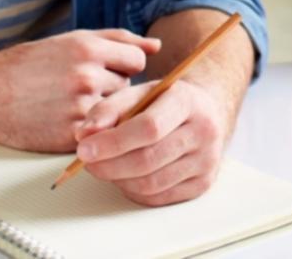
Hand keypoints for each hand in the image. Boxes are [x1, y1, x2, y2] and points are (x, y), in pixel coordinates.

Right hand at [0, 30, 160, 151]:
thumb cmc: (30, 64)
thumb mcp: (72, 40)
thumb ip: (118, 39)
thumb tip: (156, 46)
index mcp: (89, 49)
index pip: (138, 60)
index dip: (125, 65)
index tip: (108, 68)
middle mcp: (87, 77)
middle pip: (127, 86)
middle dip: (110, 86)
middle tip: (78, 86)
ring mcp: (79, 108)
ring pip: (115, 110)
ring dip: (102, 108)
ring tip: (69, 101)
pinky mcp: (71, 134)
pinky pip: (99, 132)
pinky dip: (88, 128)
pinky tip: (63, 118)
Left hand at [73, 79, 228, 205]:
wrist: (205, 111)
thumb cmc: (165, 102)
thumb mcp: (138, 93)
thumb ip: (108, 110)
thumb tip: (84, 135)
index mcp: (187, 101)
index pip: (149, 128)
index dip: (113, 142)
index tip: (84, 149)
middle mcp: (204, 131)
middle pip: (149, 159)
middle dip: (110, 165)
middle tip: (86, 162)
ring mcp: (207, 160)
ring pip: (152, 183)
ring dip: (119, 179)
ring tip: (105, 167)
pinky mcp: (203, 183)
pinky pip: (159, 197)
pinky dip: (134, 191)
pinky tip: (125, 177)